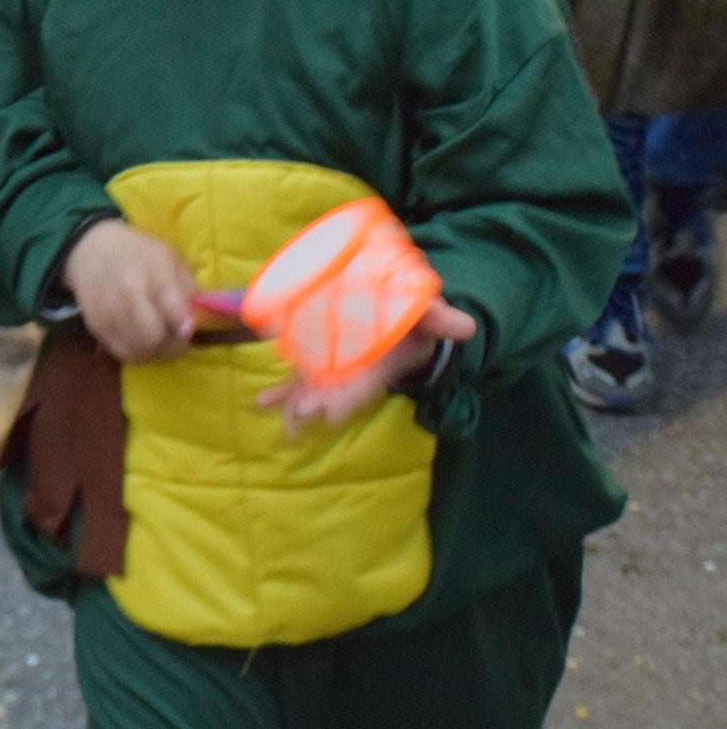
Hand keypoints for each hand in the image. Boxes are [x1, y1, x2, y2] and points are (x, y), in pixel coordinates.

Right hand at [63, 220, 197, 364]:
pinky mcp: (97, 327)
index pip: (168, 302)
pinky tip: (145, 341)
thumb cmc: (141, 255)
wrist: (93, 252)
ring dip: (158, 352)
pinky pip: (124, 354)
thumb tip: (204, 319)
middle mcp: (127, 291)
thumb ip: (189, 289)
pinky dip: (140, 353)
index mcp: (153, 269)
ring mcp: (109, 312)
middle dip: (174, 345)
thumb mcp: (171, 259)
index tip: (189, 329)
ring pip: (140, 351)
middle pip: (154, 337)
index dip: (182, 322)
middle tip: (181, 338)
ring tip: (165, 340)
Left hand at [256, 298, 478, 436]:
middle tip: (301, 415)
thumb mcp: (431, 314)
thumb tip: (466, 327)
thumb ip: (441, 319)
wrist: (402, 315)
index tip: (332, 412)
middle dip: (317, 403)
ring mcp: (335, 368)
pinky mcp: (318, 360)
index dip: (350, 397)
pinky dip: (282, 392)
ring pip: (312, 389)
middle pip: (334, 391)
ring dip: (293, 400)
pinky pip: (298, 378)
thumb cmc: (416, 317)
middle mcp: (355, 372)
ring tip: (270, 407)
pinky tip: (262, 402)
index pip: (365, 385)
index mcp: (382, 364)